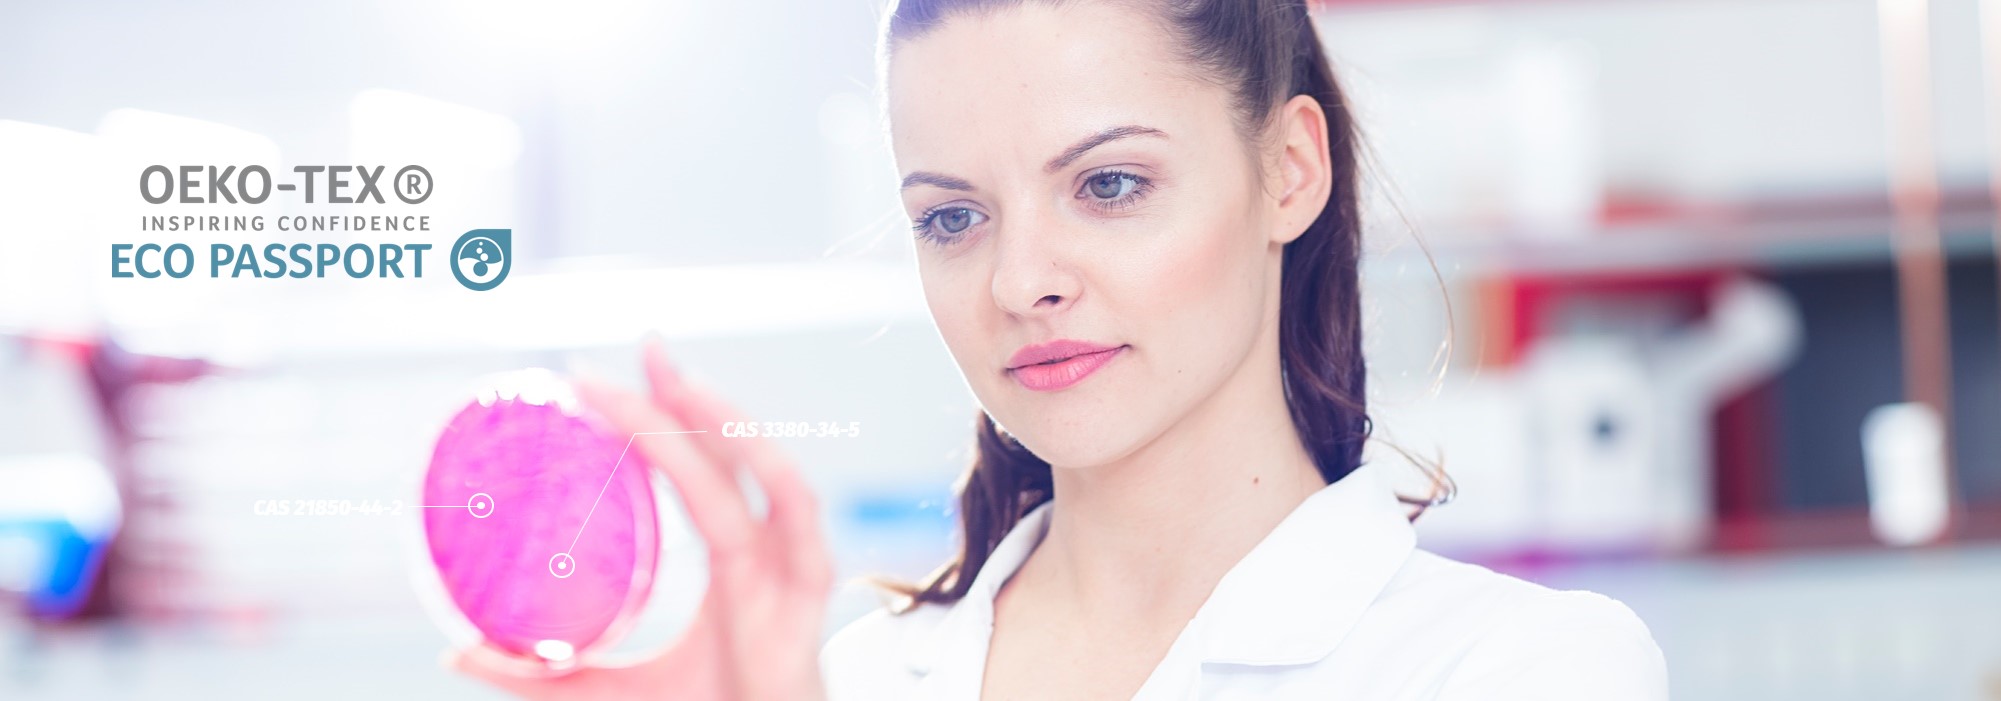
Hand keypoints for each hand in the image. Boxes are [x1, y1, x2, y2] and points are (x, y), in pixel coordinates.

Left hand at [447, 337, 833, 700]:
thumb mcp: (608, 693)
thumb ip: (541, 675)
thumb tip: (457, 657)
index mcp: (731, 566)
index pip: (701, 473)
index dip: (665, 419)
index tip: (611, 379)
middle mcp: (766, 557)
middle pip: (732, 458)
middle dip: (690, 399)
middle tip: (644, 350)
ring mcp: (790, 574)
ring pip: (767, 477)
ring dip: (725, 425)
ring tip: (678, 384)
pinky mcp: (807, 601)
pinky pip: (801, 527)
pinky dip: (778, 482)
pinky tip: (744, 449)